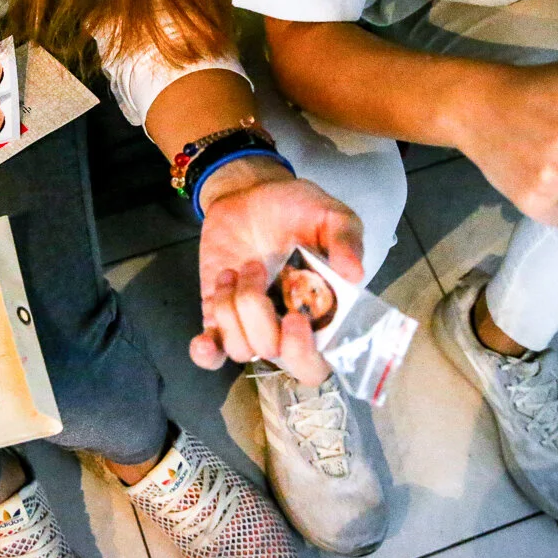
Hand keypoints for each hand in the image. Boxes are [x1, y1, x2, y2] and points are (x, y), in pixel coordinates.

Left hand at [188, 156, 363, 384]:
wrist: (250, 194)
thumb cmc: (297, 208)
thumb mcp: (330, 215)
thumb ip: (346, 239)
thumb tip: (356, 274)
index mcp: (321, 312)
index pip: (317, 363)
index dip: (303, 353)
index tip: (294, 319)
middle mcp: (286, 325)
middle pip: (275, 356)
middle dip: (262, 325)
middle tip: (256, 272)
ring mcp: (251, 323)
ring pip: (240, 348)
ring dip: (232, 309)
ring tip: (235, 269)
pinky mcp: (220, 315)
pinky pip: (212, 351)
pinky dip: (206, 352)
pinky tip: (202, 340)